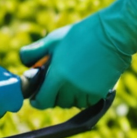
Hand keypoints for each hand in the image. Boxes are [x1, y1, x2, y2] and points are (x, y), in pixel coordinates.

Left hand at [20, 0, 136, 109]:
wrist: (113, 34)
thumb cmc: (80, 34)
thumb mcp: (53, 40)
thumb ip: (33, 52)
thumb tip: (24, 64)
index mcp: (57, 76)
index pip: (42, 101)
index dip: (38, 100)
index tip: (37, 96)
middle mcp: (71, 88)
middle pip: (57, 102)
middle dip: (54, 94)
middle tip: (58, 79)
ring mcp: (87, 92)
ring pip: (72, 103)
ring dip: (69, 95)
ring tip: (73, 77)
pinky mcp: (100, 93)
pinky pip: (86, 102)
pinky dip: (83, 96)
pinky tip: (85, 80)